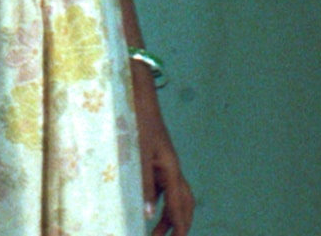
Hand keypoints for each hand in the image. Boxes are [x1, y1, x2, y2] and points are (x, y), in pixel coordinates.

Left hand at [138, 110, 194, 235]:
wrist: (137, 97)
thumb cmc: (137, 122)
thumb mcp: (138, 155)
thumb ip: (142, 184)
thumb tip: (147, 214)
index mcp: (170, 169)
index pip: (179, 205)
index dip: (179, 225)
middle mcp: (171, 169)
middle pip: (183, 203)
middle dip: (178, 224)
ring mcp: (164, 164)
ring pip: (172, 196)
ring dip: (166, 215)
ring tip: (153, 233)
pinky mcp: (154, 160)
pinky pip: (160, 187)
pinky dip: (157, 202)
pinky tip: (146, 209)